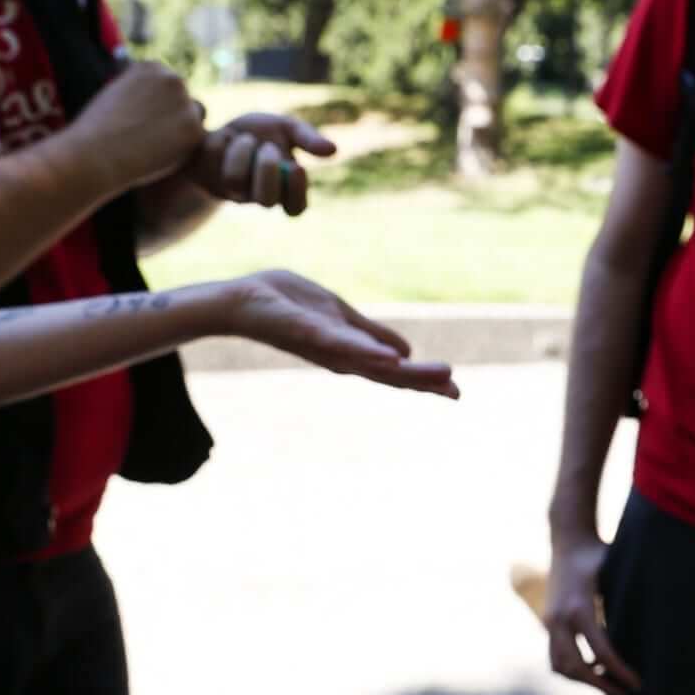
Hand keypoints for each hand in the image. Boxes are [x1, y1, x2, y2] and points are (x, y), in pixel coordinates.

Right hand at [69, 58, 204, 190]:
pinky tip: (159, 155)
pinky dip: (183, 150)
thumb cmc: (96, 130)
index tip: (140, 120)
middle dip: (173, 117)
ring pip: (194, 119)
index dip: (157, 107)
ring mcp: (186, 102)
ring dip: (182, 131)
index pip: (168, 86)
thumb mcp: (115, 95)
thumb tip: (156, 103)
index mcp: (151, 67)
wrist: (95, 152)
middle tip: (150, 137)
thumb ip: (141, 93)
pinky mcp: (194, 128)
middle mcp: (173, 78)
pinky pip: (196, 141)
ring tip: (152, 146)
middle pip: (184, 100)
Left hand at [181, 112, 336, 214]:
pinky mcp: (206, 177)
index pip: (295, 208)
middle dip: (268, 169)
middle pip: (265, 200)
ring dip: (243, 151)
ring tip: (245, 139)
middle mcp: (258, 196)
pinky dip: (224, 140)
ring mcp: (231, 190)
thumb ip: (308, 138)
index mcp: (284, 189)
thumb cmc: (263, 133)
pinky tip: (226, 138)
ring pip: (235, 180)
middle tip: (269, 148)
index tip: (297, 167)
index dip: (296, 192)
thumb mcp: (287, 127)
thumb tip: (333, 150)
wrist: (223, 127)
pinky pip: (214, 160)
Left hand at [221, 270, 460, 396]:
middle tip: (455, 391)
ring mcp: (327, 347)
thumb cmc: (285, 305)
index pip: (394, 370)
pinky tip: (392, 357)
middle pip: (389, 374)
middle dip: (423, 382)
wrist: (239, 302)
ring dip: (407, 371)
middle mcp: (342, 356)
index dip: (424, 381)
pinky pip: (342, 344)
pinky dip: (368, 352)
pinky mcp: (310, 332)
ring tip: (439, 374)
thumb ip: (370, 334)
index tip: (455, 392)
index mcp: (351, 352)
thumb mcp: (339, 317)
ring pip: (373, 363)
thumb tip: (405, 352)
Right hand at [542, 533, 642, 694]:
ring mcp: (549, 621)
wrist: (567, 539)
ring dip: (583, 681)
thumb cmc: (598, 554)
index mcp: (580, 607)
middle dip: (600, 685)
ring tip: (610, 686)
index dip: (619, 672)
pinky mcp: (547, 622)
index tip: (637, 684)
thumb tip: (661, 627)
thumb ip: (630, 598)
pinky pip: (555, 656)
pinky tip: (595, 669)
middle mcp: (559, 618)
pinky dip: (573, 669)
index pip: (601, 651)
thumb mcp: (617, 571)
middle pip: (575, 667)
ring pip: (559, 666)